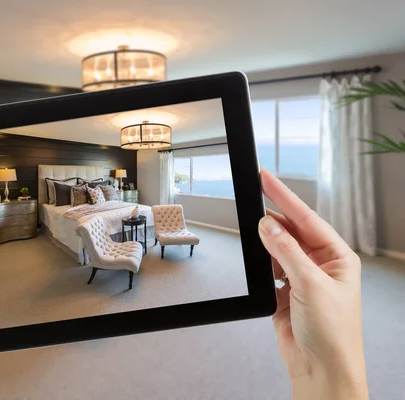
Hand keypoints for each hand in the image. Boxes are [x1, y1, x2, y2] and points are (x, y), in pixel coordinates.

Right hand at [258, 169, 367, 399]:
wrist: (321, 370)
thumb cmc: (333, 334)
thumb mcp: (311, 285)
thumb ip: (287, 252)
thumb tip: (267, 226)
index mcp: (339, 258)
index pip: (308, 219)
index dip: (285, 197)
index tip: (267, 179)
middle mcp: (321, 265)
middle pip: (292, 230)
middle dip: (273, 216)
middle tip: (253, 195)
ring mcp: (302, 278)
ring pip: (278, 248)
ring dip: (265, 240)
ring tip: (252, 229)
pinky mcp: (284, 292)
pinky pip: (269, 267)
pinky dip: (261, 261)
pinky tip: (256, 255)